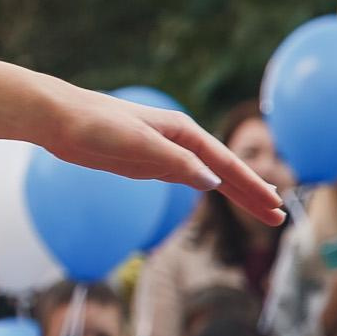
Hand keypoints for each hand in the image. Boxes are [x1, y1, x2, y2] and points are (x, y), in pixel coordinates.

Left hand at [42, 86, 282, 225]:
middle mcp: (176, 139)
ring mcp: (161, 151)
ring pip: (205, 175)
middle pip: (222, 171)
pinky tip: (212, 189)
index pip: (225, 164)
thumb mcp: (138, 143)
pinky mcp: (143, 161)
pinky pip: (182, 176)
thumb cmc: (95, 124)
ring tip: (258, 208)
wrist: (57, 119)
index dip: (251, 186)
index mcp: (180, 131)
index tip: (275, 205)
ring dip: (231, 191)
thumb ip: (174, 162)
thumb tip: (212, 181)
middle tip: (279, 217)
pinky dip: (202, 185)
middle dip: (250, 193)